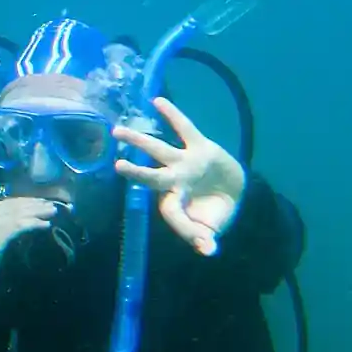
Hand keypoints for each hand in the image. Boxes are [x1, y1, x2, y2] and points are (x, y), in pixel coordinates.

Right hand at [0, 195, 62, 288]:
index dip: (26, 201)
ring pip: (17, 214)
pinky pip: (18, 226)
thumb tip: (27, 217)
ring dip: (37, 212)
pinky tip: (45, 225)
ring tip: (52, 212)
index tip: (42, 201)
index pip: (6, 204)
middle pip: (13, 206)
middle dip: (34, 204)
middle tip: (52, 206)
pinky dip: (33, 224)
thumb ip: (2, 227)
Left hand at [115, 96, 245, 255]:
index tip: (201, 241)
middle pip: (151, 177)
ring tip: (117, 130)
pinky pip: (185, 129)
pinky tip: (157, 100)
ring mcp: (184, 163)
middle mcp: (175, 181)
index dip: (185, 227)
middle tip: (117, 165)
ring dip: (139, 141)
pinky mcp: (200, 148)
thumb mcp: (212, 228)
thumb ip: (205, 237)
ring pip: (158, 150)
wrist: (234, 191)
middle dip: (136, 172)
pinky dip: (173, 115)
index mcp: (176, 203)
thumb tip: (208, 251)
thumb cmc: (214, 211)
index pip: (172, 213)